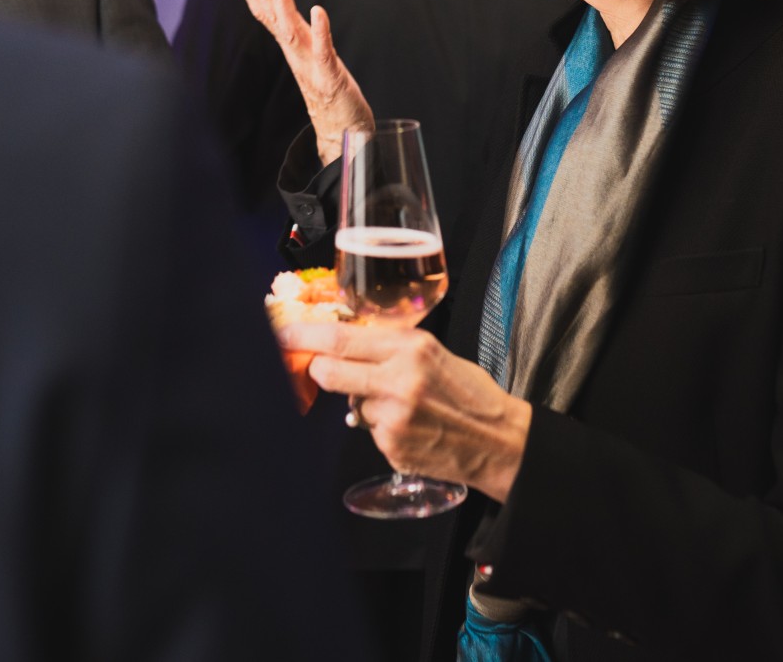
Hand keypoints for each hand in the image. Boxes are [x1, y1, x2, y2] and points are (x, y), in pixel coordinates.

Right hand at [228, 0, 372, 165]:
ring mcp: (310, 66)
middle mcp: (295, 53)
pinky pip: (323, 52)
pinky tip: (317, 10)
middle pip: (270, 14)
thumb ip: (298, 32)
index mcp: (291, 45)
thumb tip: (284, 9)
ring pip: (290, 30)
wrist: (342, 134)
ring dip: (282, 1)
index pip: (265, 11)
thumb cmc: (329, 92)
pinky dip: (320, 31)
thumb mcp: (310, 55)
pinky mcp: (330, 79)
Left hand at [277, 320, 532, 502]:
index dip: (304, 336)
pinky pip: (370, 432)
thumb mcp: (435, 353)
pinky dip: (383, 430)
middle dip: (320, 371)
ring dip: (365, 405)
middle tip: (323, 371)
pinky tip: (411, 429)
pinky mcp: (392, 447)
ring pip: (351, 405)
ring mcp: (393, 417)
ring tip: (404, 408)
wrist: (500, 441)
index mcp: (410, 348)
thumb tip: (345, 346)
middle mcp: (398, 380)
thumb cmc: (469, 394)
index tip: (282, 335)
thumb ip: (391, 348)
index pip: (341, 338)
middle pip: (329, 372)